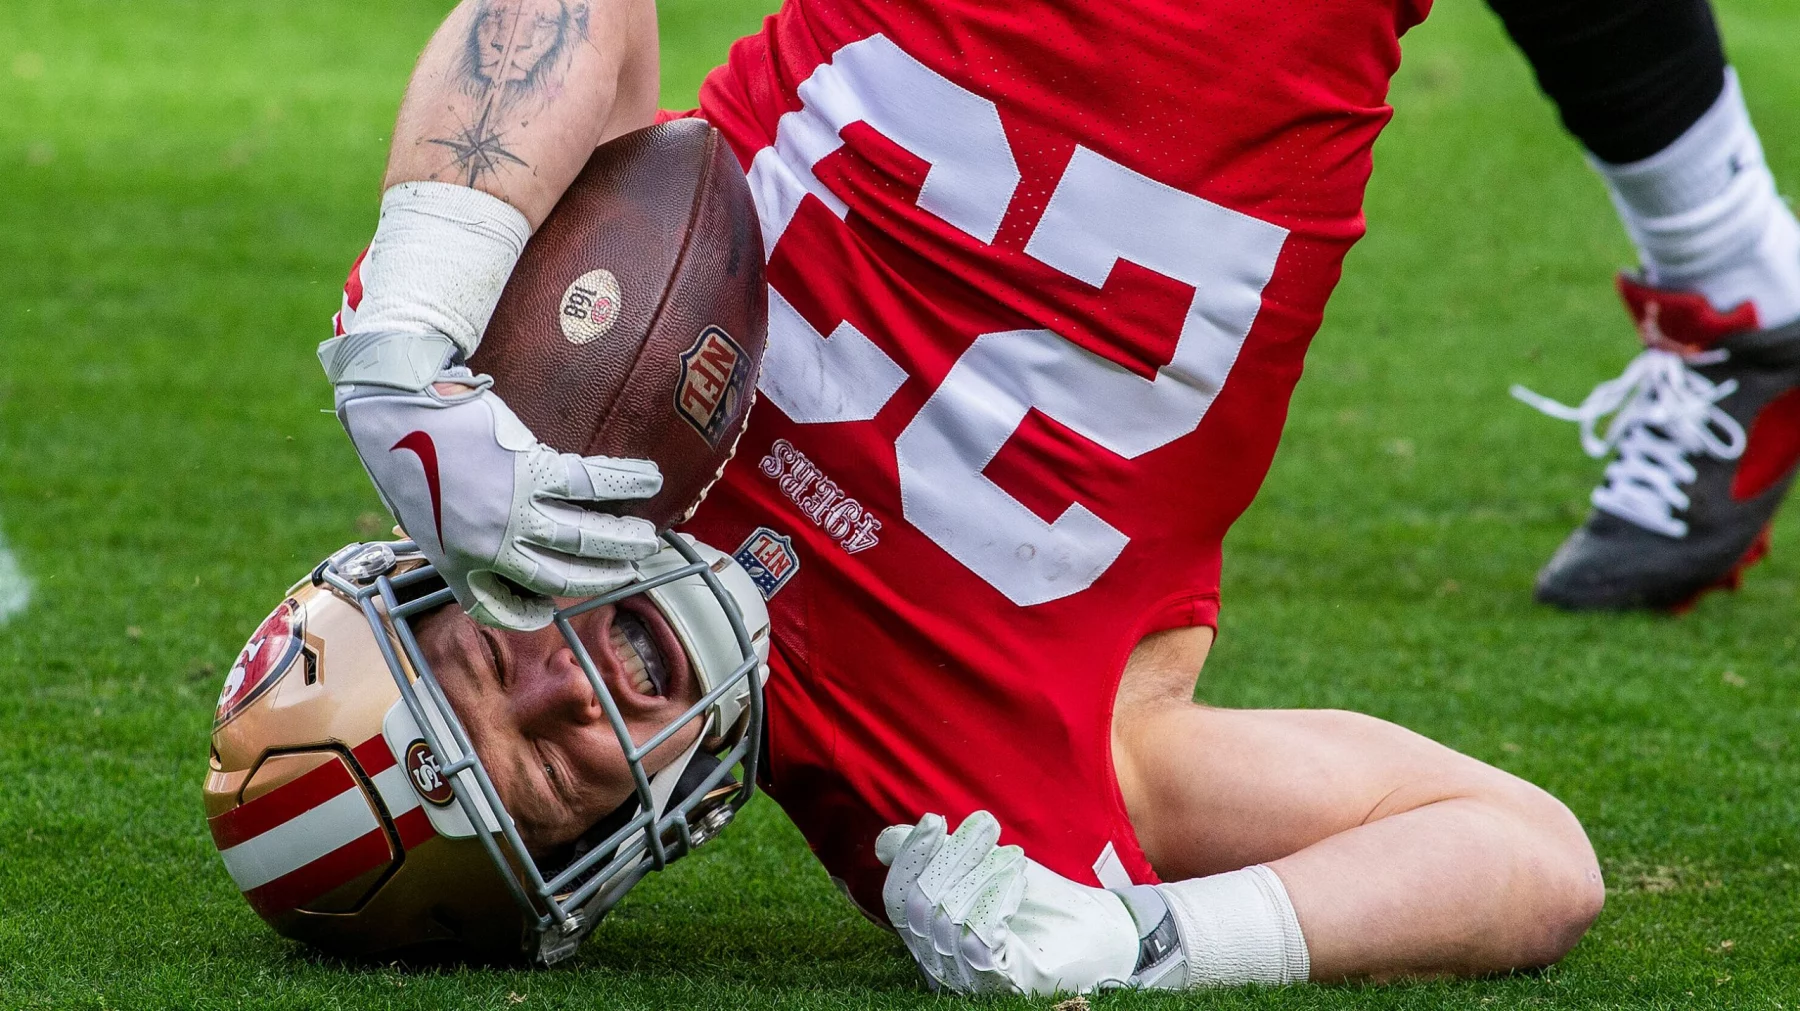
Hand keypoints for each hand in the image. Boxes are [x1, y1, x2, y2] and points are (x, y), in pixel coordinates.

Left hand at [333, 358, 661, 630]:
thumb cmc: (402, 450)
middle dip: (602, 576)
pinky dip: (625, 482)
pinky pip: (590, 483)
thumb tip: (490, 529)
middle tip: (629, 568)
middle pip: (560, 576)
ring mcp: (512, 512)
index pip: (498, 607)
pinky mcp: (530, 471)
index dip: (530, 612)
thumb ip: (456, 530)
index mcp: (455, 562)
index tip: (552, 606)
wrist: (395, 407)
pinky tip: (648, 480)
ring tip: (646, 538)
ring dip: (623, 539)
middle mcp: (488, 547)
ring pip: (584, 538)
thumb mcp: (419, 510)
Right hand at [875, 811, 1138, 995]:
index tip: (934, 819)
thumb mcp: (986, 867)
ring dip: (980, 875)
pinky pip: (979, 940)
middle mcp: (942, 959)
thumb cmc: (1040, 901)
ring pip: (948, 920)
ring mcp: (970, 977)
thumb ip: (941, 855)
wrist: (1101, 931)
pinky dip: (994, 899)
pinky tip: (1015, 880)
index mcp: (931, 931)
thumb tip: (886, 840)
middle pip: (921, 906)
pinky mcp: (1003, 983)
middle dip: (952, 858)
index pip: (899, 899)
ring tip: (1012, 856)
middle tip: (987, 827)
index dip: (910, 857)